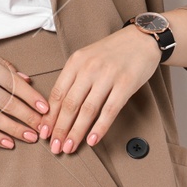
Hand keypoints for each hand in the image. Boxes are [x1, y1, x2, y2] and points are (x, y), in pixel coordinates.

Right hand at [0, 37, 50, 148]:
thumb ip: (3, 65)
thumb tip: (27, 80)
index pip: (13, 83)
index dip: (31, 97)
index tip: (45, 108)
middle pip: (6, 102)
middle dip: (28, 117)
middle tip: (43, 127)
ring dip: (14, 129)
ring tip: (30, 137)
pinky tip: (7, 142)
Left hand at [40, 25, 159, 153]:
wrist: (141, 39)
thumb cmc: (112, 52)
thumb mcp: (86, 58)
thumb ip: (73, 79)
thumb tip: (57, 108)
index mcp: (75, 62)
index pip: (57, 93)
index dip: (49, 116)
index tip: (44, 132)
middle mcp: (89, 68)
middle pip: (69, 104)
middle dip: (60, 129)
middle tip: (55, 147)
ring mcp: (108, 76)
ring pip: (87, 110)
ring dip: (76, 132)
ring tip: (69, 147)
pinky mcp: (125, 84)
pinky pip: (109, 110)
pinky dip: (99, 128)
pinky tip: (92, 140)